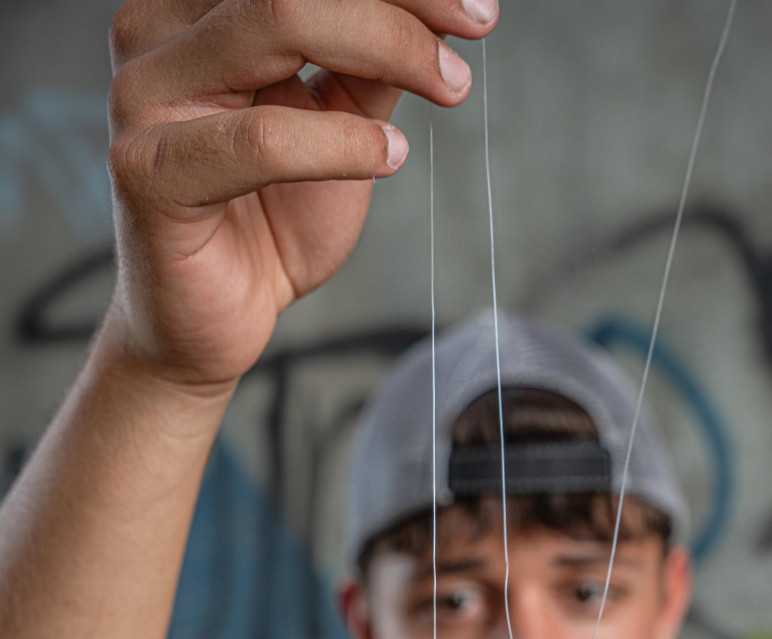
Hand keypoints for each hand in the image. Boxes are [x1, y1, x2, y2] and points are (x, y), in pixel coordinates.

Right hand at [103, 0, 497, 389]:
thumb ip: (372, 61)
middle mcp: (156, 30)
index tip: (475, 3)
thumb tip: (442, 8)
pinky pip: (263, 138)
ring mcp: (142, 95)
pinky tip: (389, 153)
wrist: (219, 322)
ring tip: (449, 86)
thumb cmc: (270, 222)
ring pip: (275, 21)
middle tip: (477, 28)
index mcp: (196, 7)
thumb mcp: (340, 123)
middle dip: (401, 0)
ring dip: (387, 46)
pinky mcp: (147, 170)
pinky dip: (341, 141)